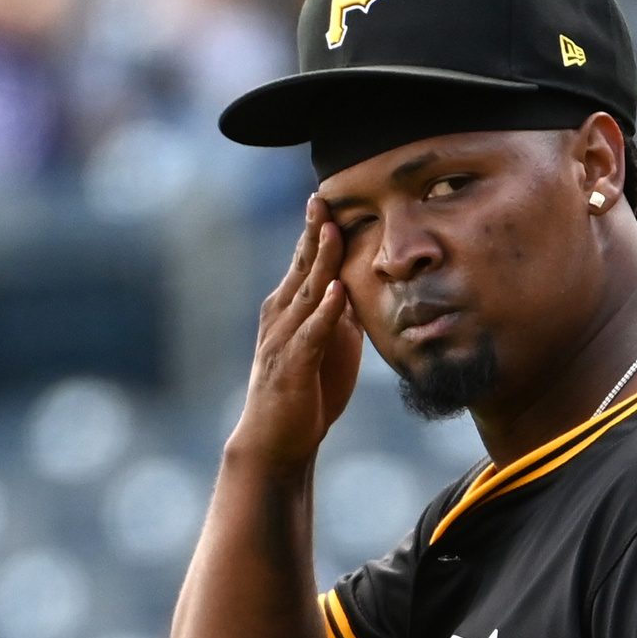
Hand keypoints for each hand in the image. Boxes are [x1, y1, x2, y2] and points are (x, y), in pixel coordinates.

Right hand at [232, 196, 363, 469]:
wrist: (277, 441)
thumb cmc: (306, 391)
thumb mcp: (329, 343)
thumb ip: (339, 313)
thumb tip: (358, 286)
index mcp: (290, 307)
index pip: (305, 261)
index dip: (317, 230)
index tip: (328, 197)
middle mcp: (282, 316)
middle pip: (301, 266)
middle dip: (313, 231)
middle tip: (322, 196)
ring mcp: (285, 340)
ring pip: (305, 292)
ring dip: (319, 261)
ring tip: (332, 229)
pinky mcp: (294, 366)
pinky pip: (311, 334)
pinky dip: (323, 312)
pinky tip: (335, 292)